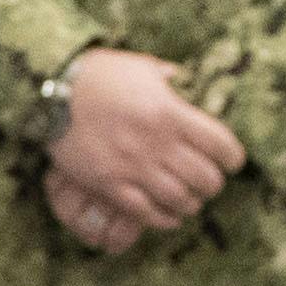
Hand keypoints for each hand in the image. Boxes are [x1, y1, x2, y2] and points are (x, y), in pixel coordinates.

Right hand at [42, 47, 242, 255]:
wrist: (52, 90)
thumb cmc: (98, 74)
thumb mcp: (140, 66)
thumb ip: (167, 78)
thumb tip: (183, 82)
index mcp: (170, 112)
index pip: (221, 145)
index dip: (233, 158)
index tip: (233, 162)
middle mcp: (157, 142)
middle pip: (205, 178)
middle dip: (213, 184)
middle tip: (210, 183)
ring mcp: (133, 166)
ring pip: (179, 199)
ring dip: (191, 203)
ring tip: (191, 200)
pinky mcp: (109, 184)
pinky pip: (146, 212)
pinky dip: (164, 219)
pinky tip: (169, 216)